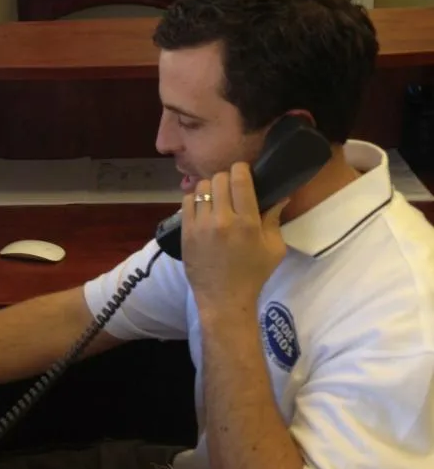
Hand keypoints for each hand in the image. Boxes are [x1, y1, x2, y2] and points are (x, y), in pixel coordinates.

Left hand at [182, 162, 287, 317]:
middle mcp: (223, 220)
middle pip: (219, 179)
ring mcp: (201, 225)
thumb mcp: (274, 249)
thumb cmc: (253, 275)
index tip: (243, 172)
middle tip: (230, 188)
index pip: (239, 179)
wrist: (224, 300)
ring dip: (210, 188)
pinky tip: (203, 208)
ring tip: (216, 198)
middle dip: (226, 178)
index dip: (241, 169)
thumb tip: (282, 194)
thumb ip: (275, 219)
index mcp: (247, 222)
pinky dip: (195, 199)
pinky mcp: (186, 232)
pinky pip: (187, 201)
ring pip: (201, 187)